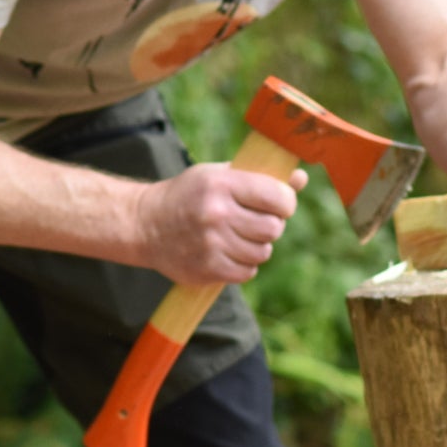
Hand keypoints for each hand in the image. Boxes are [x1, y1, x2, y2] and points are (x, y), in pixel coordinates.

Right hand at [135, 162, 309, 283]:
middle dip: (271, 225)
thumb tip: (301, 178)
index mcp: (223, 184)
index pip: (279, 196)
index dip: (285, 202)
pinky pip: (248, 272)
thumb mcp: (221, 175)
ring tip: (239, 236)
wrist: (145, 224)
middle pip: (274, 228)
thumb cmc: (191, 194)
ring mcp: (211, 243)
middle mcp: (217, 213)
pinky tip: (229, 252)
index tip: (279, 203)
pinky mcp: (207, 268)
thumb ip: (262, 177)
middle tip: (256, 221)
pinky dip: (244, 265)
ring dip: (257, 246)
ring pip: (263, 252)